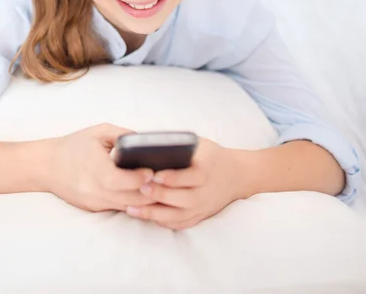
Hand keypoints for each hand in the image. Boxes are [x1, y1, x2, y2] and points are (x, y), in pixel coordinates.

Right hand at [43, 123, 153, 211]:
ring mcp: (95, 203)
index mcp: (96, 170)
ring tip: (159, 187)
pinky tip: (143, 192)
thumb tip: (145, 141)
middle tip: (165, 180)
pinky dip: (132, 201)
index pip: (124, 181)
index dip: (141, 178)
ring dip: (144, 199)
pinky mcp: (94, 209)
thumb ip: (123, 135)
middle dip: (150, 191)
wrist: (46, 165)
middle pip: (131, 198)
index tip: (153, 170)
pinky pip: (119, 207)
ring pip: (128, 207)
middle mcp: (95, 192)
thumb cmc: (73, 146)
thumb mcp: (98, 132)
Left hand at [126, 138, 242, 229]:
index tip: (153, 174)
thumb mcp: (200, 145)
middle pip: (182, 199)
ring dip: (154, 213)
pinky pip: (178, 224)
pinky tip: (144, 215)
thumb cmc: (211, 156)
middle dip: (159, 195)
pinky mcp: (199, 217)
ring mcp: (202, 208)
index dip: (170, 177)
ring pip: (177, 216)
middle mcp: (205, 192)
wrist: (236, 175)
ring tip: (132, 207)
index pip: (189, 177)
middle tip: (139, 189)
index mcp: (206, 171)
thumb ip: (180, 146)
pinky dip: (161, 221)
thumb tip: (150, 145)